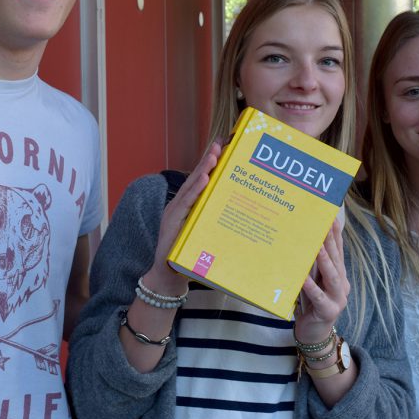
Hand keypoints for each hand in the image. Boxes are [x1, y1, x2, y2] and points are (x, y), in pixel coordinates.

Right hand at [144, 139, 222, 293]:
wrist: (169, 276)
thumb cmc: (192, 257)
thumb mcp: (209, 234)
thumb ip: (220, 222)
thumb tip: (249, 216)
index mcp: (192, 205)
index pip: (204, 179)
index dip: (214, 161)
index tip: (228, 144)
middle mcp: (182, 204)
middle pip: (198, 177)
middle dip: (210, 159)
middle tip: (223, 142)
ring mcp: (175, 211)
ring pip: (192, 186)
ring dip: (204, 169)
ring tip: (215, 155)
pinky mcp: (172, 221)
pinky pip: (185, 203)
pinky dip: (195, 190)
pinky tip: (204, 179)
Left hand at [293, 218, 348, 344]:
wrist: (314, 335)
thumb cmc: (310, 304)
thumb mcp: (313, 281)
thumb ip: (311, 265)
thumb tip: (303, 242)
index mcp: (339, 275)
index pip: (338, 251)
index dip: (336, 234)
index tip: (332, 216)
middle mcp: (341, 285)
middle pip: (337, 260)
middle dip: (331, 242)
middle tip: (325, 224)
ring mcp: (338, 299)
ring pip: (332, 276)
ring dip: (326, 261)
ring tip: (319, 247)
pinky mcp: (328, 311)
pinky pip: (318, 297)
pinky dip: (311, 286)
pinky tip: (303, 278)